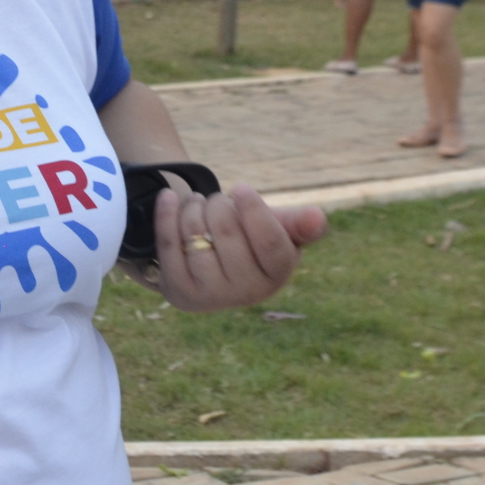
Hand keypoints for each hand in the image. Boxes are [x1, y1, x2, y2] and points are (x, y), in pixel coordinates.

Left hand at [149, 184, 327, 312]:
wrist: (209, 264)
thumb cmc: (250, 239)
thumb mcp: (277, 228)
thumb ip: (299, 222)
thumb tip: (317, 217)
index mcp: (277, 276)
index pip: (270, 243)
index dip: (254, 210)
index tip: (240, 187)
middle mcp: (247, 293)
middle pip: (228, 232)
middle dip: (220, 203)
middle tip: (218, 200)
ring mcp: (210, 296)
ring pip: (196, 234)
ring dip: (194, 207)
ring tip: (198, 204)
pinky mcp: (179, 292)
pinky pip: (168, 244)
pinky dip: (167, 214)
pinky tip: (169, 197)